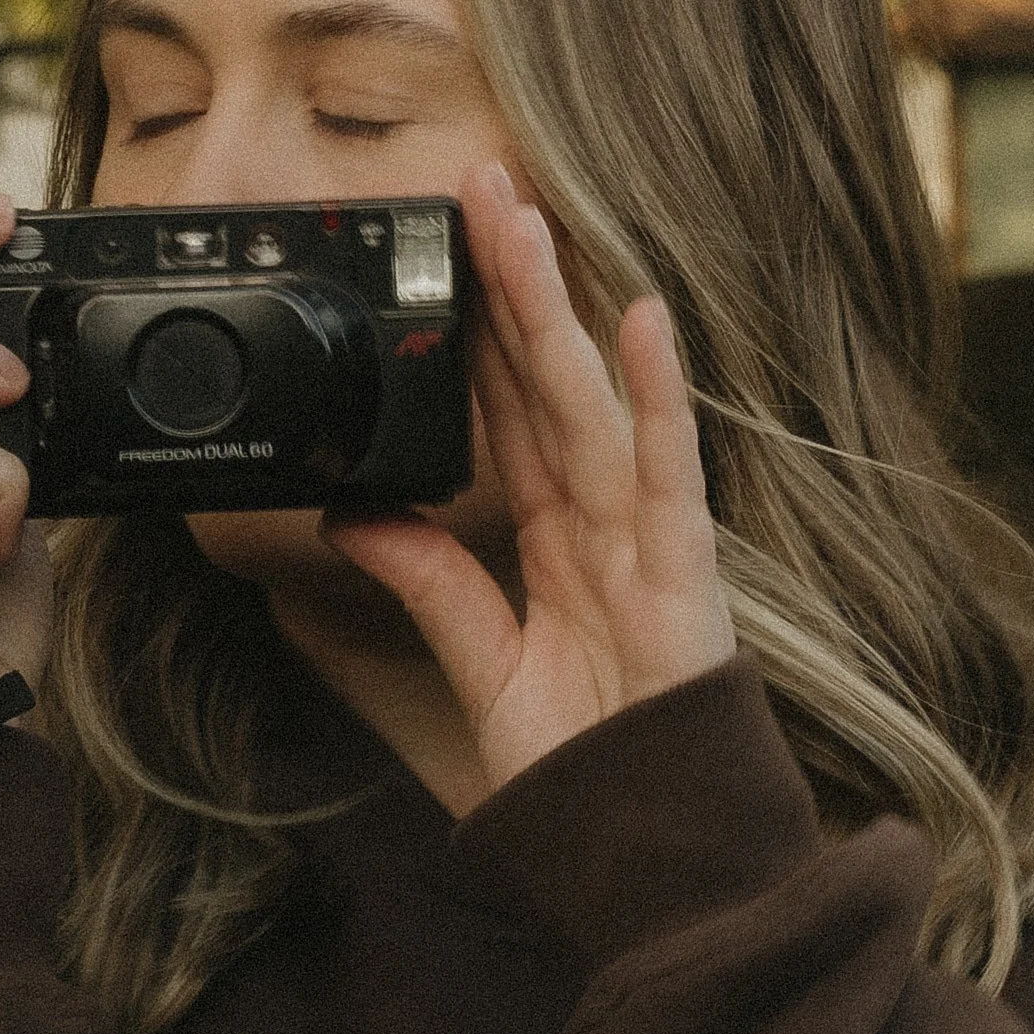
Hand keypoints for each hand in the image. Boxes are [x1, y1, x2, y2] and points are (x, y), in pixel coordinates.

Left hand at [323, 162, 734, 793]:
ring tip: (525, 222)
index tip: (445, 260)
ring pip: (592, 404)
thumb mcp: (483, 660)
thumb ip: (427, 581)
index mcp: (555, 536)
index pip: (506, 414)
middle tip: (479, 189)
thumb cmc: (580, 756)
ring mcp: (643, 537)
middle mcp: (600, 520)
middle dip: (512, 287)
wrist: (638, 844)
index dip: (476, 336)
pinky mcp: (681, 571)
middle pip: (546, 384)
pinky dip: (660, 398)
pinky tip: (641, 320)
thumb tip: (352, 516)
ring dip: (560, 311)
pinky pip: (667, 473)